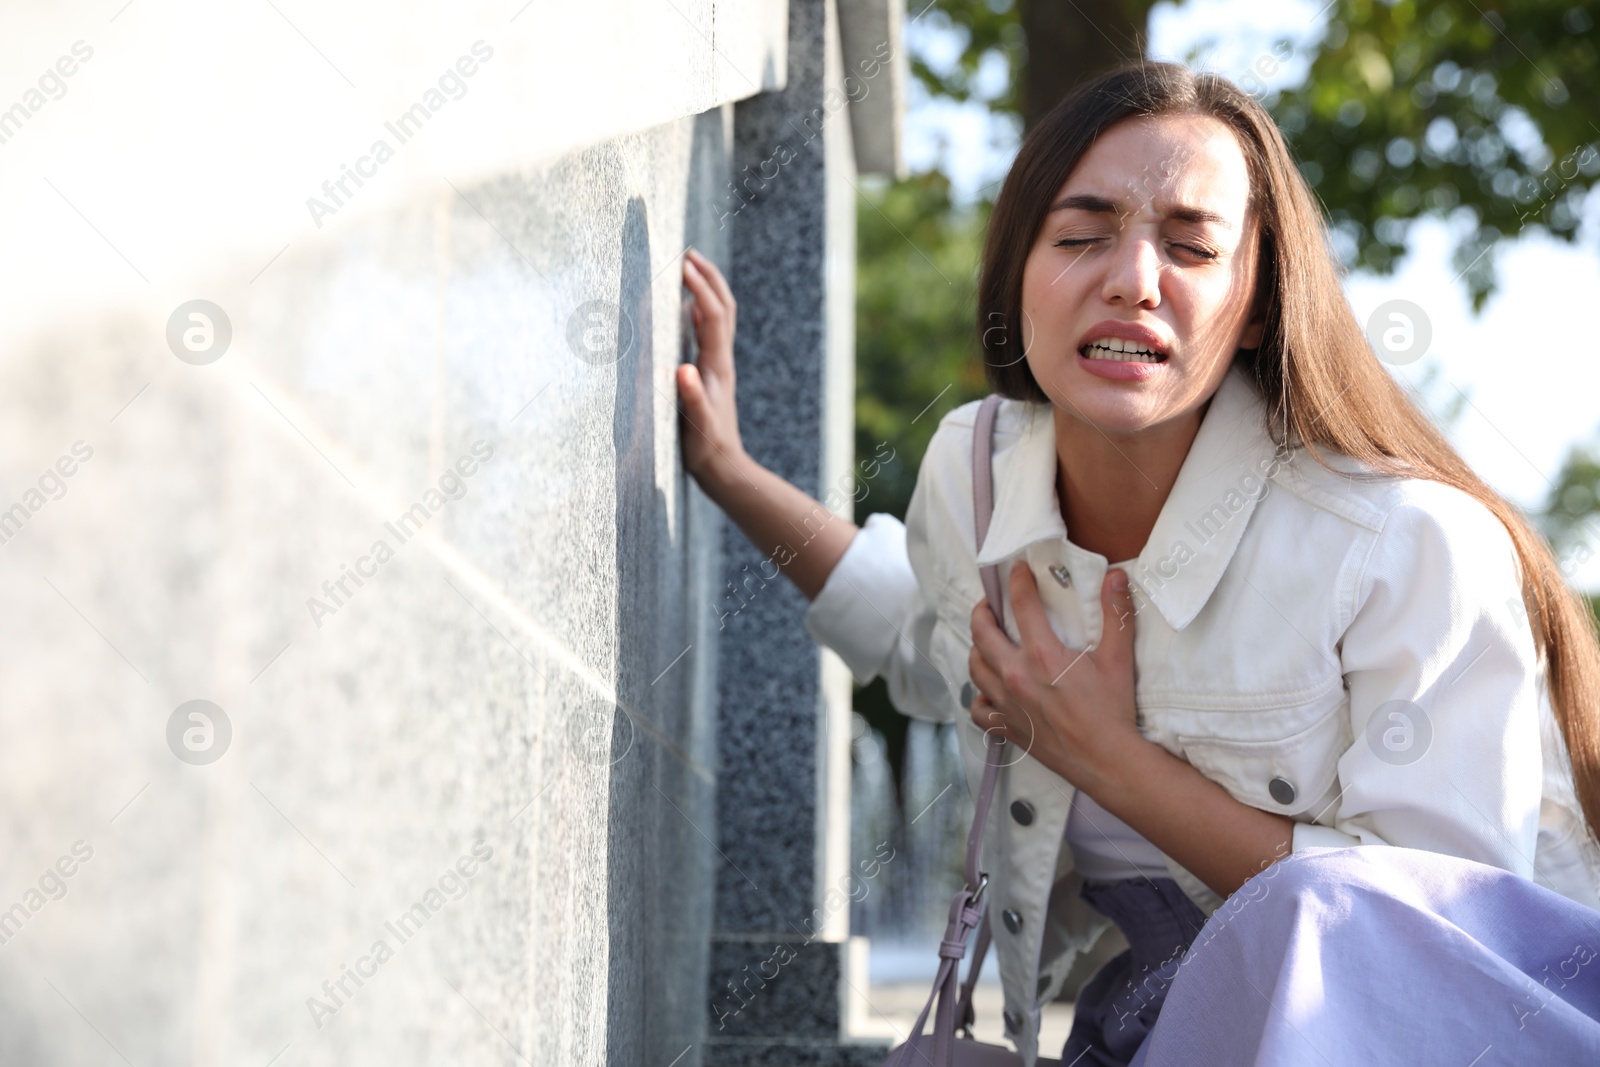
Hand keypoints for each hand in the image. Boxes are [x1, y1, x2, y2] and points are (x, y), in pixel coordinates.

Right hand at [675, 248, 746, 485]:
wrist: (724, 469)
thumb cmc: (706, 449)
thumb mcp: (696, 425)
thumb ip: (691, 397)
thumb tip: (682, 369)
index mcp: (716, 367)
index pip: (712, 315)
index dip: (699, 287)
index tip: (683, 263)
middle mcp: (721, 361)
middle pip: (723, 307)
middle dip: (709, 276)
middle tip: (689, 253)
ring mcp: (718, 366)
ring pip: (719, 316)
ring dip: (707, 288)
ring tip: (689, 270)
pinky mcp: (712, 373)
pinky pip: (709, 333)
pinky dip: (700, 311)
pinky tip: (688, 309)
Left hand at [967, 564, 1141, 791]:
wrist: (1108, 761)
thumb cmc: (1113, 711)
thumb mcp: (1118, 658)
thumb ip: (1116, 614)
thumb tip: (1115, 577)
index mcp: (1043, 655)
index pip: (1020, 605)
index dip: (1017, 581)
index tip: (1018, 571)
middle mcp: (1017, 676)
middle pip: (981, 633)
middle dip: (982, 611)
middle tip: (991, 604)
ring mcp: (1007, 703)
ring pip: (974, 667)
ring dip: (977, 649)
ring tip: (987, 641)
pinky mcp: (1007, 727)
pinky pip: (978, 708)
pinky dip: (979, 696)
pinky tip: (990, 689)